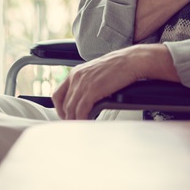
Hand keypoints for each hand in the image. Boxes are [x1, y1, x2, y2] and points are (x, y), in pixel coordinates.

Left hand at [52, 45, 175, 119]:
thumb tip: (86, 98)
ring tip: (80, 128)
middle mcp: (76, 77)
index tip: (66, 116)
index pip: (58, 94)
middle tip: (73, 126)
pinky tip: (88, 123)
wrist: (132, 61)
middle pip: (63, 104)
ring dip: (75, 121)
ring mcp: (83, 84)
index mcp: (76, 72)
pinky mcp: (92, 91)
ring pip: (71, 109)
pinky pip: (81, 111)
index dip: (59, 109)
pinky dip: (83, 119)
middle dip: (68, 117)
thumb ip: (87, 83)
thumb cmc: (119, 67)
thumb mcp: (97, 72)